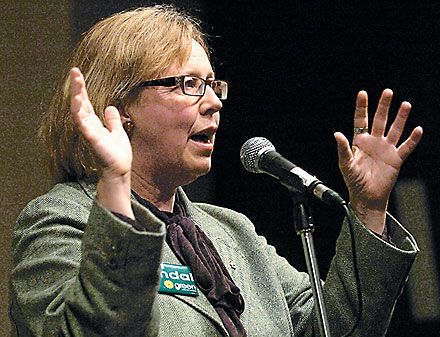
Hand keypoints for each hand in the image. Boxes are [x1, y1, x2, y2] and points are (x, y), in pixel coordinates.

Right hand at [70, 67, 133, 217]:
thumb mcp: (118, 132)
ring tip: (76, 80)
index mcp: (94, 123)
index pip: (86, 103)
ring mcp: (88, 132)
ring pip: (78, 111)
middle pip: (80, 103)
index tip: (77, 73)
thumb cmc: (117, 154)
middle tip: (74, 71)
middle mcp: (88, 126)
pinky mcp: (92, 139)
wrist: (119, 170)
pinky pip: (82, 124)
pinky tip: (78, 101)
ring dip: (76, 96)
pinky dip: (79, 113)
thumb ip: (113, 120)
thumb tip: (111, 107)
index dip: (81, 88)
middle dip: (76, 87)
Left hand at [334, 89, 422, 232]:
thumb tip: (337, 134)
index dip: (362, 107)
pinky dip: (412, 139)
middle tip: (388, 92)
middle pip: (380, 120)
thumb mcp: (345, 164)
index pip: (361, 121)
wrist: (367, 197)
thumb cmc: (354, 181)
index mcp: (360, 142)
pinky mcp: (396, 159)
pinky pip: (406, 147)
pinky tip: (417, 129)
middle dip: (384, 106)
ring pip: (395, 130)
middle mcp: (374, 142)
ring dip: (400, 118)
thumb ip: (343, 149)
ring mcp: (386, 149)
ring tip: (405, 104)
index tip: (363, 93)